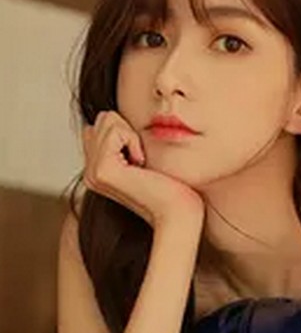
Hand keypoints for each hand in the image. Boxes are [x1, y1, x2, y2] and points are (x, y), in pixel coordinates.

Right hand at [82, 111, 204, 229]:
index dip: (126, 132)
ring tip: (142, 164)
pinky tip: (141, 164)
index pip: (101, 125)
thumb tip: (114, 118)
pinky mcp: (102, 170)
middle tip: (142, 161)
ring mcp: (93, 173)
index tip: (142, 159)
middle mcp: (90, 173)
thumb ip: (125, 143)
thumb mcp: (145, 160)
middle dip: (128, 130)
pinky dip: (133, 140)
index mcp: (98, 172)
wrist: (178, 214)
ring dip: (132, 135)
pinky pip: (114, 130)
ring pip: (107, 120)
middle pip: (102, 119)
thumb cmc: (172, 190)